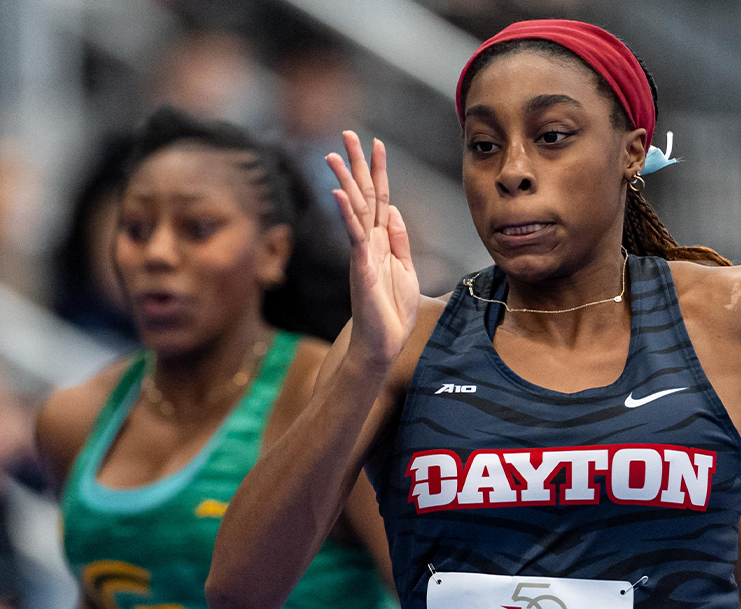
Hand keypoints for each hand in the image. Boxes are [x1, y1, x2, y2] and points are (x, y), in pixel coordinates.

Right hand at [327, 131, 419, 366]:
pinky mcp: (360, 268)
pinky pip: (354, 236)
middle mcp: (369, 241)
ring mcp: (362, 253)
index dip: (379, 170)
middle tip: (347, 134)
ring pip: (354, 210)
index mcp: (382, 240)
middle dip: (356, 164)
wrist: (383, 343)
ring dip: (345, 181)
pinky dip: (347, 214)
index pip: (380, 197)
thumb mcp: (406, 269)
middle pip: (363, 194)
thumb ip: (400, 240)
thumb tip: (394, 210)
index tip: (376, 143)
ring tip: (334, 155)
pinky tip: (339, 193)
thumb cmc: (392, 311)